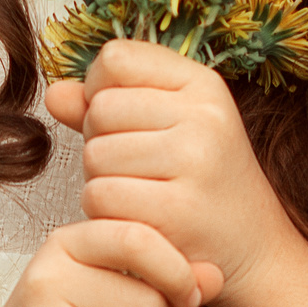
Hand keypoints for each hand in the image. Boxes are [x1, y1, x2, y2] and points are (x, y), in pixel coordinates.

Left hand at [44, 39, 300, 306]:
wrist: (253, 247)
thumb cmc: (201, 181)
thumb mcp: (168, 127)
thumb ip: (108, 104)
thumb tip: (54, 94)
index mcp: (203, 83)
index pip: (115, 59)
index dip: (101, 90)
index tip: (124, 121)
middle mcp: (204, 114)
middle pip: (100, 109)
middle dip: (101, 141)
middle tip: (136, 169)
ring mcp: (195, 160)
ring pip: (95, 155)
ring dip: (101, 181)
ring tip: (139, 194)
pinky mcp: (178, 208)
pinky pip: (101, 196)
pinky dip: (105, 213)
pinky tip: (136, 218)